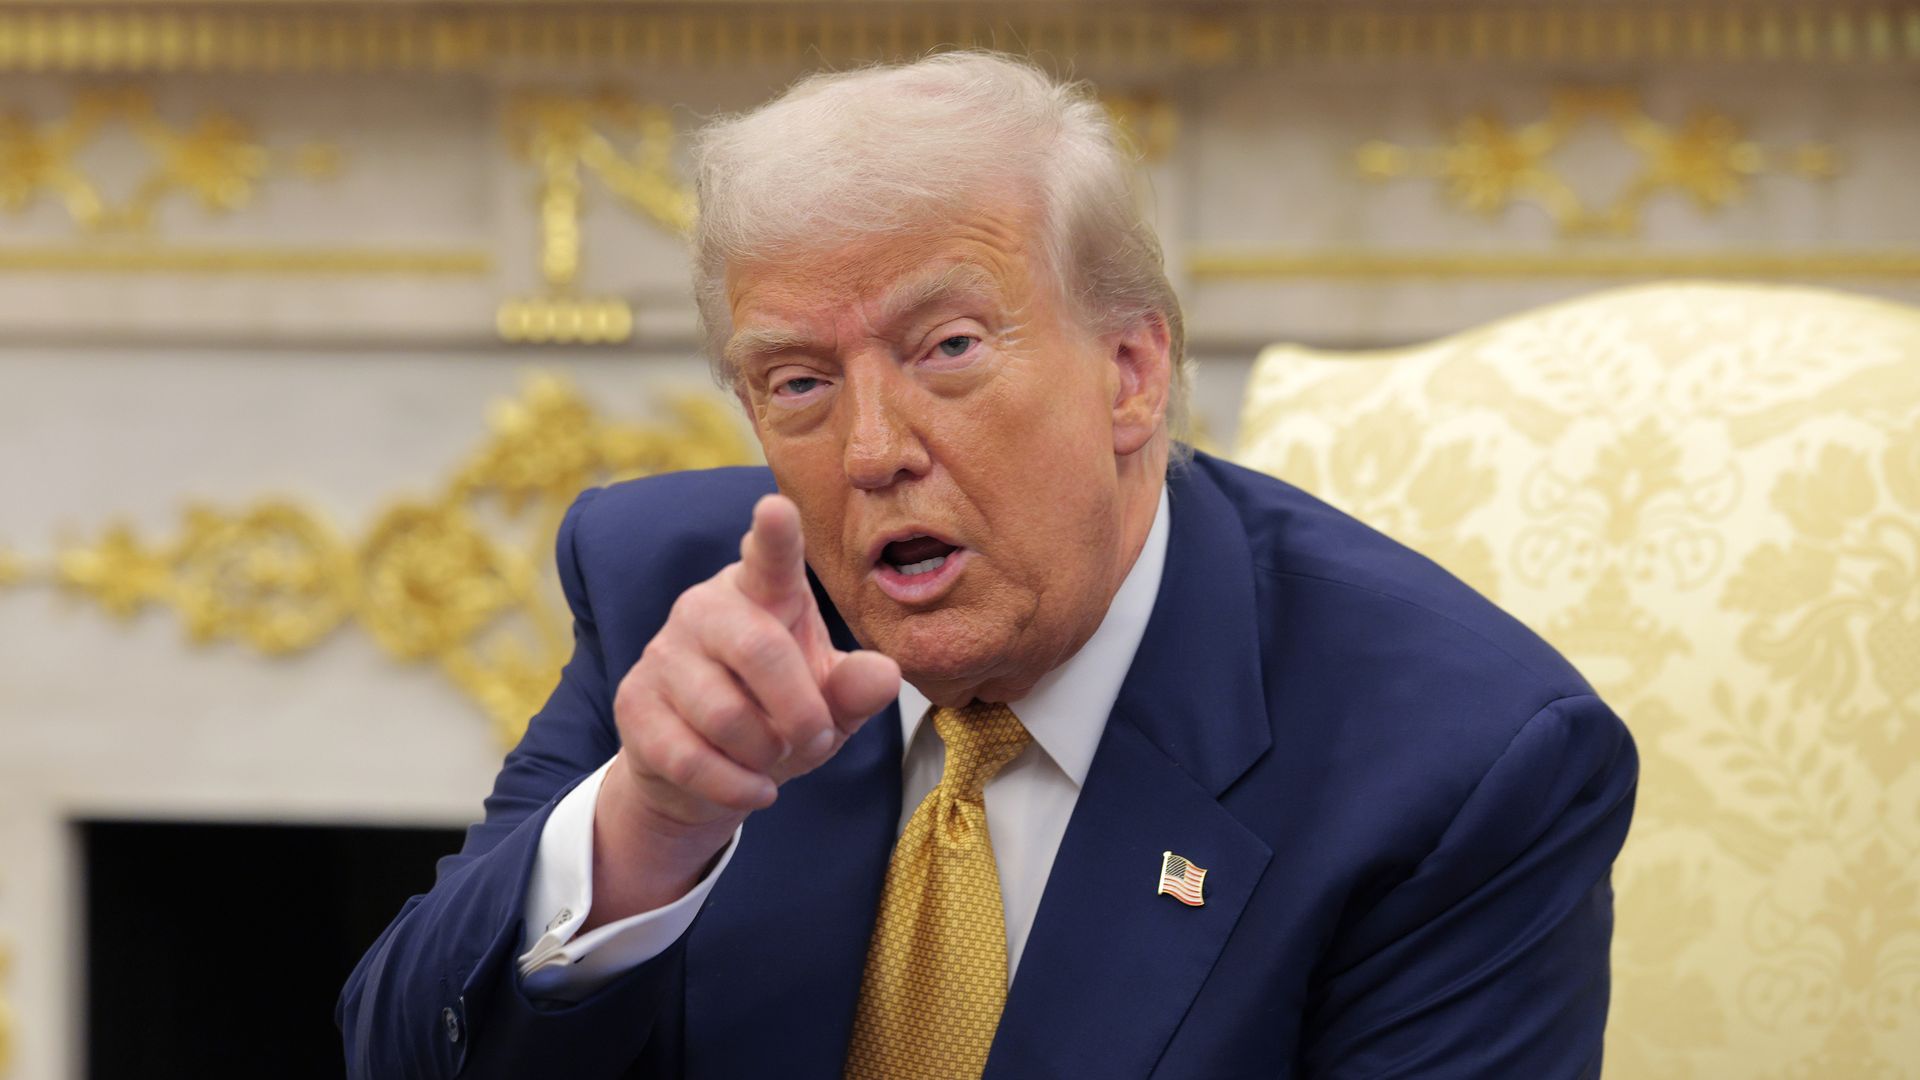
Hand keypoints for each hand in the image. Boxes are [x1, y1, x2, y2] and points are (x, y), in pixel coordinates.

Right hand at [587, 494, 900, 924]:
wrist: (703, 770)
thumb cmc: (777, 714)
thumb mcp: (829, 704)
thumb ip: (855, 689)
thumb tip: (883, 676)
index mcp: (763, 591)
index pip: (769, 557)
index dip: (774, 535)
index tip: (776, 507)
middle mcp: (707, 608)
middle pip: (760, 651)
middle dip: (800, 711)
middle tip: (816, 738)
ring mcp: (664, 654)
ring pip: (725, 714)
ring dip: (765, 753)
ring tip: (774, 757)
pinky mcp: (634, 704)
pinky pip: (690, 757)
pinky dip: (735, 786)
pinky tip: (752, 788)